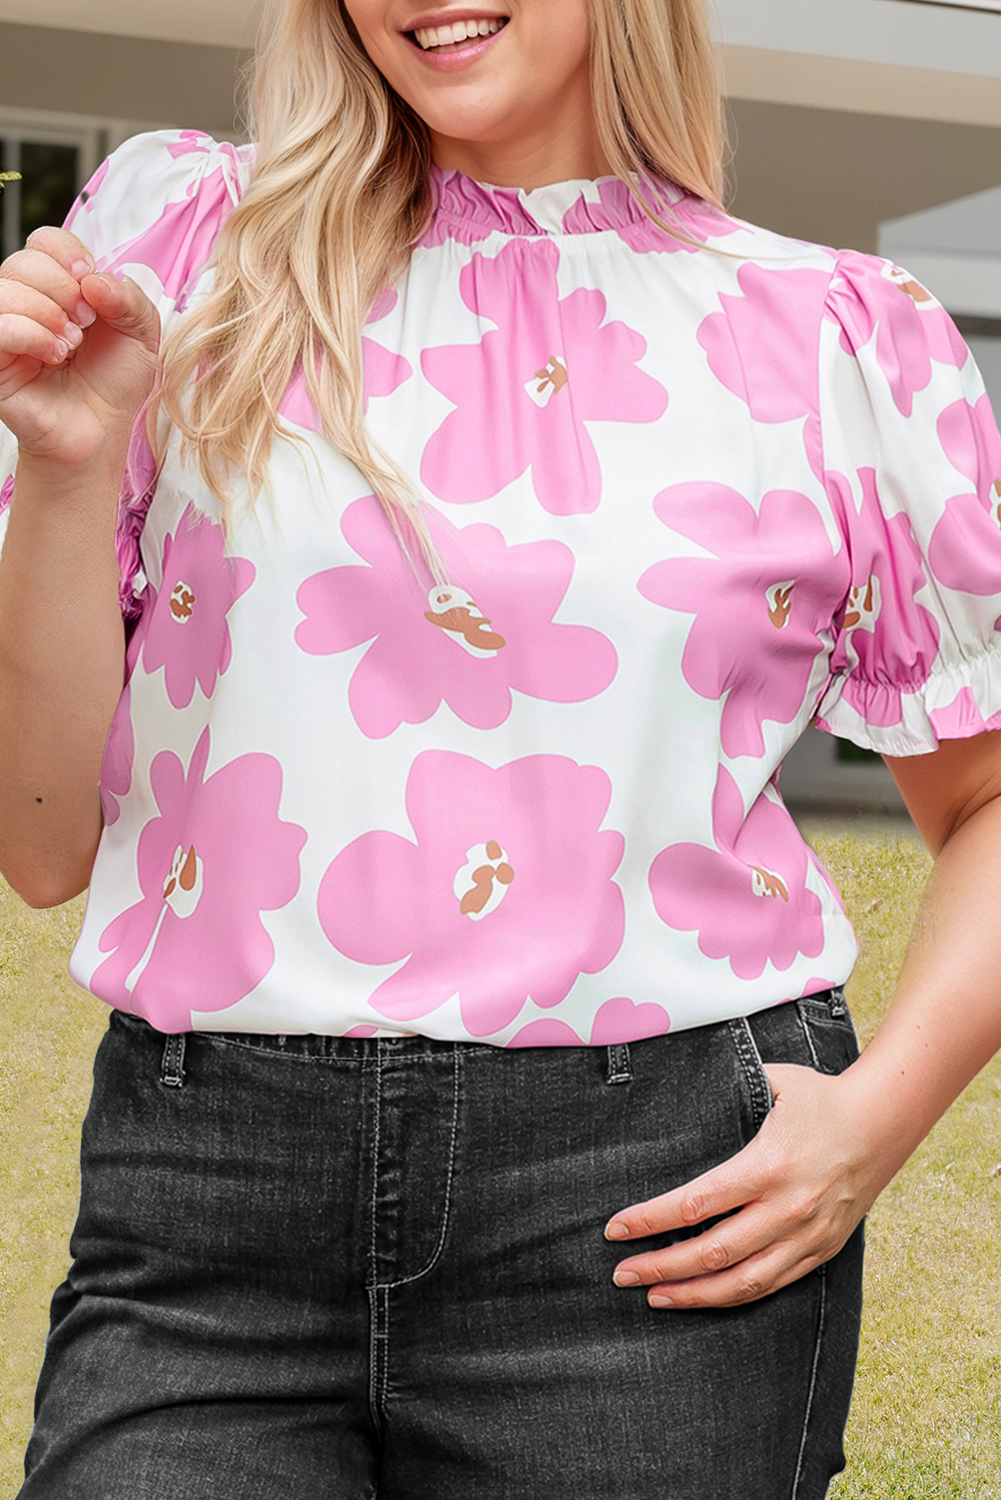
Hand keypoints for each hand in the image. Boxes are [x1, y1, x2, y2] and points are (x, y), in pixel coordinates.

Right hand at [0, 224, 159, 467]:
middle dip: (63, 288)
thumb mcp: (141, 336)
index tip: (92, 284)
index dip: (69, 253)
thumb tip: (95, 279)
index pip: (45, 241)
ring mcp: (5, 329)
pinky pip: (0, 325)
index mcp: (57, 287)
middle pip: (24, 260)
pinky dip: (32, 334)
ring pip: (7, 289)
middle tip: (85, 324)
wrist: (100, 432)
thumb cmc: (113, 383)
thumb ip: (130, 299)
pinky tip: (55, 355)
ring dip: (49, 313)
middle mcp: (25, 302)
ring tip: (71, 345)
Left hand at [605, 1062, 887, 1308]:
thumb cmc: (821, 1098)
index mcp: (768, 1165)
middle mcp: (788, 1208)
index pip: (696, 1204)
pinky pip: (771, 1285)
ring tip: (654, 1296)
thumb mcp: (774, 1080)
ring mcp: (806, 1235)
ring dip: (694, 1293)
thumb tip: (679, 1084)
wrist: (885, 1123)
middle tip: (622, 1274)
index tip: (616, 1229)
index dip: (651, 1221)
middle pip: (713, 1252)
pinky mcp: (820, 1251)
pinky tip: (704, 1296)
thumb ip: (728, 1088)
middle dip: (661, 1267)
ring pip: (742, 1282)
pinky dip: (733, 1296)